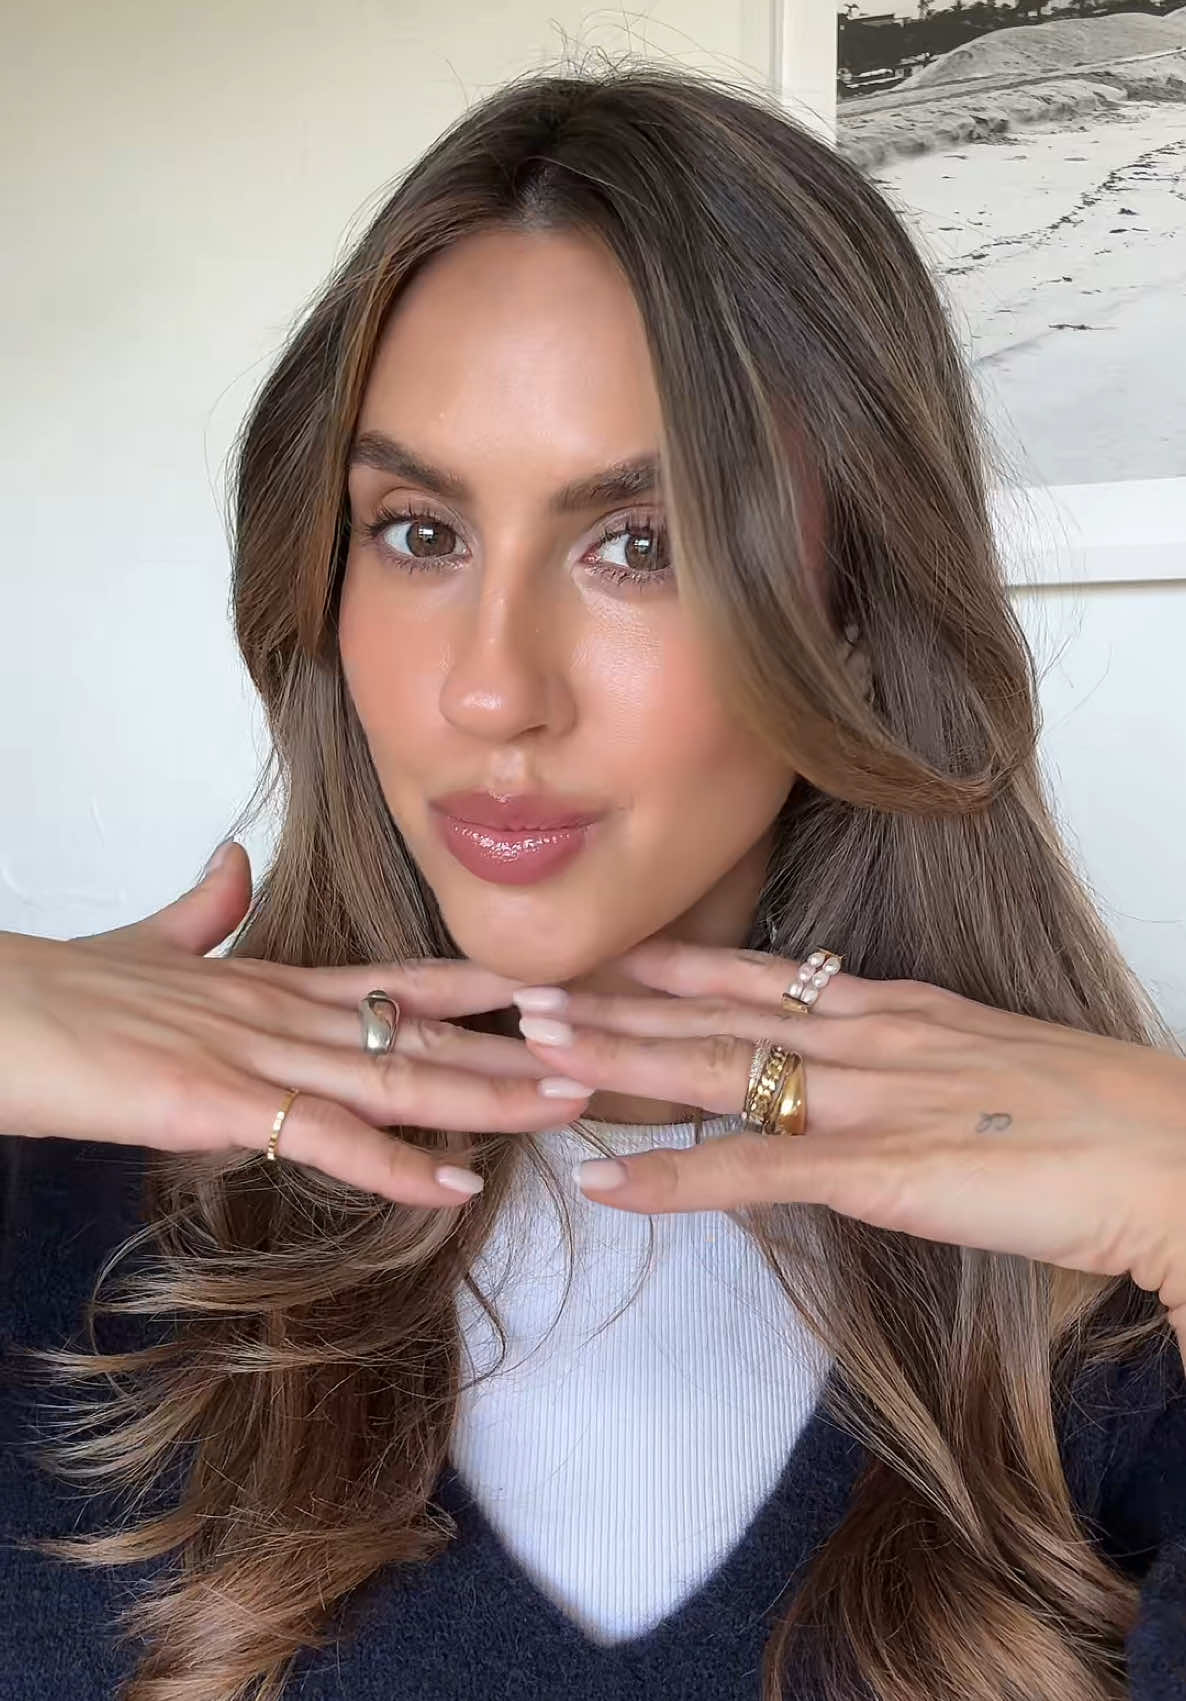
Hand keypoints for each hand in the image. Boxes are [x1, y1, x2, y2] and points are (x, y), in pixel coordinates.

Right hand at [0, 842, 590, 1204]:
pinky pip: (327, 1139)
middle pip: (419, 1033)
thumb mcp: (145, 946)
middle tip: (598, 1053)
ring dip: (488, 1097)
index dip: (474, 990)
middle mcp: (278, 1010)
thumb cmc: (56, 993)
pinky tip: (457, 1186)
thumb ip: (201, 914)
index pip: (394, 981)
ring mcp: (251, 1052)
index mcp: (267, 982)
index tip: (544, 993)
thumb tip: (230, 865)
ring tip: (566, 1105)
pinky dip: (396, 1167)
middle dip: (514, 1048)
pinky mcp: (215, 1101)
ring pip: (395, 1078)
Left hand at [514, 938, 1185, 1349]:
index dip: (673, 964)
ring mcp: (868, 1097)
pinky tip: (605, 1182)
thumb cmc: (1093, 1114)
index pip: (760, 973)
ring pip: (717, 1069)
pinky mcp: (880, 1170)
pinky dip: (671, 1178)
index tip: (604, 952)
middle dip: (616, 999)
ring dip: (619, 1061)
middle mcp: (867, 1034)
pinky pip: (753, 1171)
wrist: (1168, 1150)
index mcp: (895, 1008)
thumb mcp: (986, 1061)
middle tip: (527, 985)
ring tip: (537, 1051)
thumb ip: (913, 1059)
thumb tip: (865, 1072)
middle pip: (716, 1010)